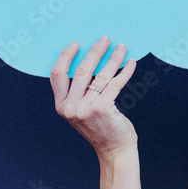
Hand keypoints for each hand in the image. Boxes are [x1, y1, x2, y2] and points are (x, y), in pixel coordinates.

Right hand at [51, 37, 137, 159]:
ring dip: (113, 58)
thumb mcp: (82, 110)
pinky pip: (114, 83)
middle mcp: (70, 107)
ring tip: (121, 47)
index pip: (57, 75)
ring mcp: (85, 108)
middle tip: (105, 39)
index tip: (76, 43)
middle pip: (81, 71)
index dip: (65, 57)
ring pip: (100, 75)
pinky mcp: (102, 108)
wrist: (114, 149)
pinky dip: (124, 71)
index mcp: (62, 106)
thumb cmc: (101, 127)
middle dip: (94, 51)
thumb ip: (79, 92)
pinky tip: (131, 63)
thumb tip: (91, 60)